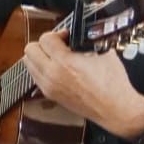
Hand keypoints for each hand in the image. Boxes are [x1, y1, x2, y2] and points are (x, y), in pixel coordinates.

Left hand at [22, 31, 143, 139]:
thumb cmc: (112, 85)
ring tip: (56, 57)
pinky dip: (41, 70)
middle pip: (30, 50)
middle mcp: (52, 75)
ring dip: (39, 57)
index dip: (56, 34)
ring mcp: (48, 87)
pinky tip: (56, 69)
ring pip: (28, 65)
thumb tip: (79, 38)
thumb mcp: (102, 53)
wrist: (115, 108)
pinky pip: (35, 78)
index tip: (66, 36)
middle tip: (57, 45)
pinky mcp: (50, 95)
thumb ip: (85, 43)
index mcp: (64, 62)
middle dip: (43, 44)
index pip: (45, 39)